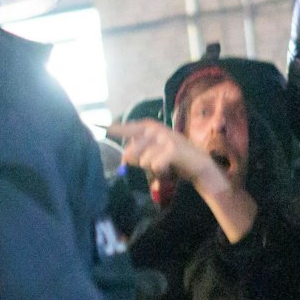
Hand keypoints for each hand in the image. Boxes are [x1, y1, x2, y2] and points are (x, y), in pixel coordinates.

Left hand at [106, 119, 226, 192]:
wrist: (198, 166)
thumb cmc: (173, 159)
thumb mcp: (153, 154)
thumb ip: (137, 153)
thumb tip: (124, 159)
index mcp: (149, 127)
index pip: (127, 128)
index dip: (115, 129)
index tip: (101, 127)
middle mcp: (155, 129)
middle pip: (130, 152)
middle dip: (140, 163)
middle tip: (155, 164)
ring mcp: (164, 137)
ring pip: (143, 160)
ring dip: (153, 168)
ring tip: (165, 166)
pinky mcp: (172, 148)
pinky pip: (155, 164)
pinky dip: (160, 171)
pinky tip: (169, 169)